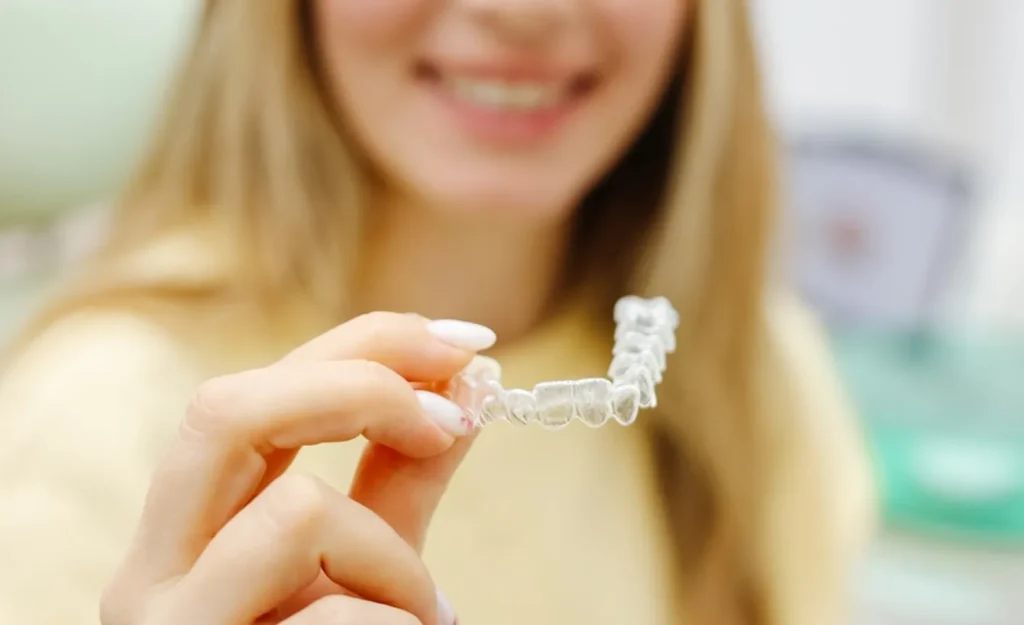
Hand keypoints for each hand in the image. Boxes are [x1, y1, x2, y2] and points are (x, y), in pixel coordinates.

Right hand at [100, 312, 495, 624]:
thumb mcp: (370, 565)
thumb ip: (405, 477)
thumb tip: (472, 383)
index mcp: (193, 522)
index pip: (259, 387)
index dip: (366, 344)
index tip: (469, 343)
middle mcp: (153, 566)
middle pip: (227, 410)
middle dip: (363, 387)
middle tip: (455, 415)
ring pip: (294, 513)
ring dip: (395, 557)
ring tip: (426, 612)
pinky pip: (332, 616)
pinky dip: (397, 621)